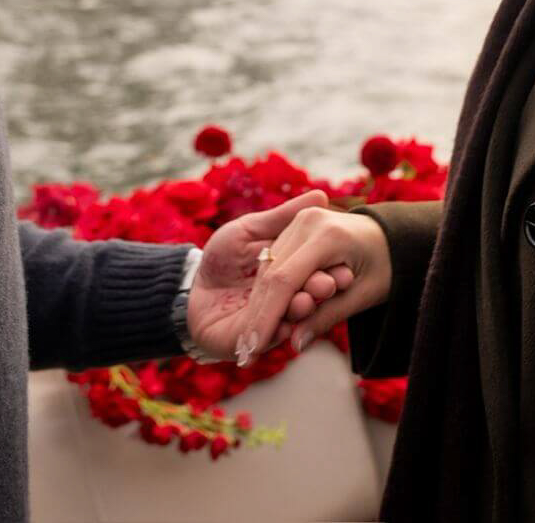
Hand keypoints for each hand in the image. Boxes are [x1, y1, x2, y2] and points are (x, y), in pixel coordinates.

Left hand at [186, 190, 354, 361]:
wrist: (189, 288)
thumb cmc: (220, 257)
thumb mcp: (250, 230)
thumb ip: (282, 217)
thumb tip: (321, 195)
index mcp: (292, 270)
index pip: (317, 269)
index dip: (332, 270)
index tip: (345, 268)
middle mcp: (289, 296)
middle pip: (311, 293)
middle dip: (320, 289)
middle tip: (329, 284)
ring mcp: (276, 319)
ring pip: (296, 316)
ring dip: (303, 309)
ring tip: (304, 302)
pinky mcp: (259, 340)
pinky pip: (273, 337)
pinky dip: (281, 330)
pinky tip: (285, 326)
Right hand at [231, 205, 391, 366]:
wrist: (394, 236)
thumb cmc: (387, 266)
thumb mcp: (363, 295)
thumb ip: (327, 317)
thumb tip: (296, 345)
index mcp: (328, 235)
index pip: (285, 281)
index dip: (267, 316)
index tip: (254, 348)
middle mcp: (308, 222)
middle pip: (271, 274)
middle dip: (258, 314)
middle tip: (246, 350)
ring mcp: (299, 221)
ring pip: (268, 268)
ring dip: (258, 304)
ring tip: (248, 340)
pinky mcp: (295, 225)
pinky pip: (274, 260)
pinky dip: (267, 289)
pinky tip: (259, 317)